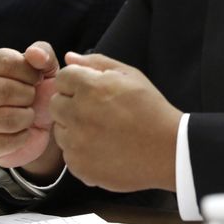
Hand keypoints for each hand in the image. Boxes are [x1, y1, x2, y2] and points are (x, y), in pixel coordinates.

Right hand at [0, 41, 63, 175]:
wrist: (39, 126)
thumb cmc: (39, 90)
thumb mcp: (46, 68)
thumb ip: (43, 54)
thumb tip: (34, 54)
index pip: (7, 63)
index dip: (30, 73)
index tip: (37, 79)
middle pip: (3, 92)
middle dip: (28, 96)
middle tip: (32, 99)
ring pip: (4, 119)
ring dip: (26, 118)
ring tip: (28, 115)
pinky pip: (2, 142)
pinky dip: (21, 138)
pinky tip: (23, 132)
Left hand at [51, 52, 182, 192]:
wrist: (167, 150)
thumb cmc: (151, 109)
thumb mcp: (130, 75)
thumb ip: (97, 63)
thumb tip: (70, 58)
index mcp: (91, 88)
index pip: (62, 77)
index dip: (76, 81)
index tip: (92, 90)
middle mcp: (79, 114)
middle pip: (55, 103)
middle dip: (71, 103)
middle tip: (96, 110)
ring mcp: (77, 143)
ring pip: (59, 130)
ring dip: (74, 127)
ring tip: (102, 130)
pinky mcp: (79, 166)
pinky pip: (68, 153)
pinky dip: (81, 150)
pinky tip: (103, 147)